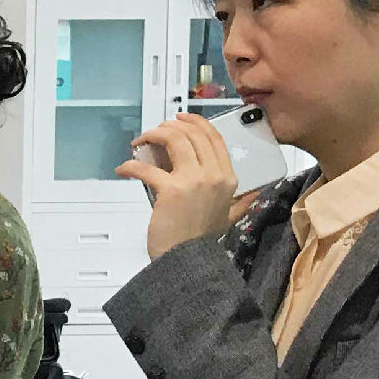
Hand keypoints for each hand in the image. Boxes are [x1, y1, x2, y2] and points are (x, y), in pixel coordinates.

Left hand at [116, 115, 240, 259]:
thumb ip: (241, 203)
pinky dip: (130, 165)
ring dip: (153, 135)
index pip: (214, 138)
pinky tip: (123, 169)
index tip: (180, 118)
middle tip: (155, 131)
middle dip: (170, 126)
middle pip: (193, 134)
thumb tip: (255, 193)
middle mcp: (214, 175)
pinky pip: (147, 168)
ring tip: (140, 142)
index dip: (196, 122)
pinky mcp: (170, 190)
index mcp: (228, 178)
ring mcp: (193, 181)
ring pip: (174, 141)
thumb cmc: (202, 238)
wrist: (187, 260)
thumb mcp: (230, 217)